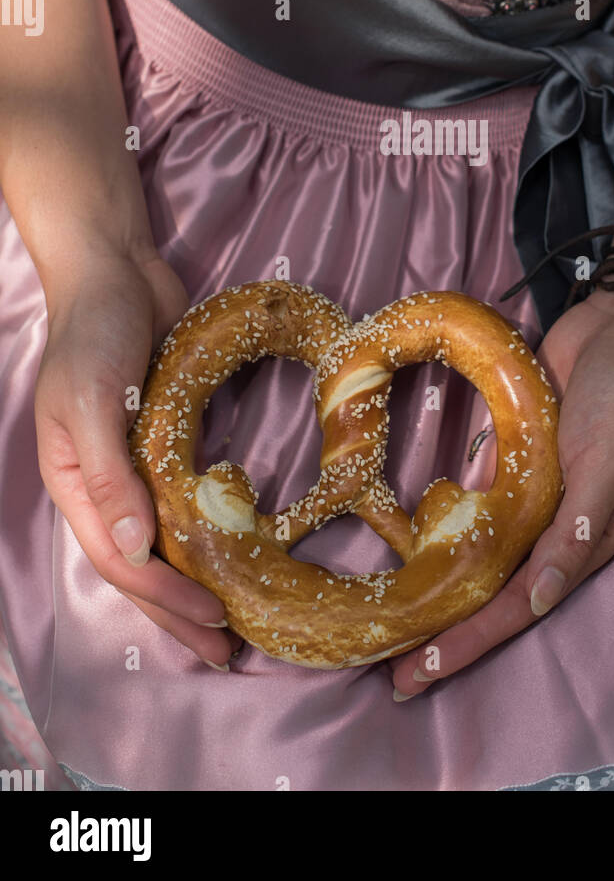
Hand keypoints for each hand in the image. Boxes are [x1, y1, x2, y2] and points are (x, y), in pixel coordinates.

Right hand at [35, 239, 239, 667]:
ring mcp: (134, 463)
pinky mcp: (164, 440)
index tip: (212, 621)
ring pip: (164, 541)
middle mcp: (104, 483)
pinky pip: (182, 500)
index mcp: (76, 482)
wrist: (114, 271)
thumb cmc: (93, 331)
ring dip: (193, 581)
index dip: (165, 597)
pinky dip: (202, 532)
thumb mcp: (91, 400)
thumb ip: (109, 475)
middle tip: (227, 650)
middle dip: (179, 612)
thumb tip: (138, 550)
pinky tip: (229, 551)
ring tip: (231, 620)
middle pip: (141, 565)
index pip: (123, 560)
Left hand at [391, 279, 613, 698]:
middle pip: (493, 593)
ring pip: (481, 556)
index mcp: (584, 538)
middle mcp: (555, 525)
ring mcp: (534, 493)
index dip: (469, 641)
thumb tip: (540, 601)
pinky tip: (413, 549)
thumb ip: (576, 532)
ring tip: (396, 624)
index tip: (421, 671)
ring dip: (443, 591)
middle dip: (448, 633)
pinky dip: (447, 529)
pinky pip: (479, 504)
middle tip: (393, 674)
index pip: (518, 605)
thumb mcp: (608, 466)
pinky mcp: (515, 459)